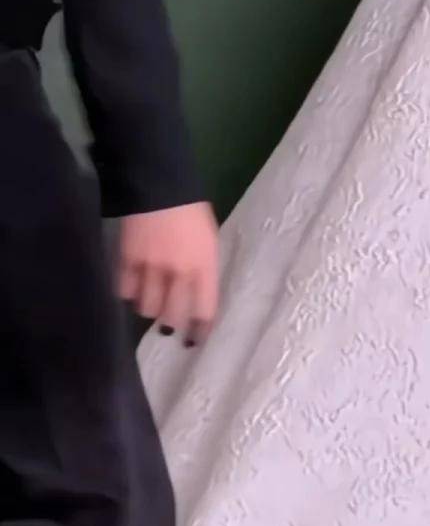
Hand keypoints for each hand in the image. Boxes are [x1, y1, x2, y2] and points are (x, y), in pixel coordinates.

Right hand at [116, 201, 219, 346]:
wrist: (159, 185)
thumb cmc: (192, 211)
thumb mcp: (208, 240)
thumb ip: (203, 268)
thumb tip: (196, 293)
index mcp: (204, 266)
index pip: (204, 310)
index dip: (199, 330)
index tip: (195, 339)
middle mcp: (179, 273)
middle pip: (172, 316)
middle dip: (171, 324)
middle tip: (169, 326)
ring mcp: (151, 268)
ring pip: (147, 308)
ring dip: (149, 309)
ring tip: (150, 303)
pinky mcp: (127, 261)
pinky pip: (125, 291)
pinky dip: (128, 294)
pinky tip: (131, 290)